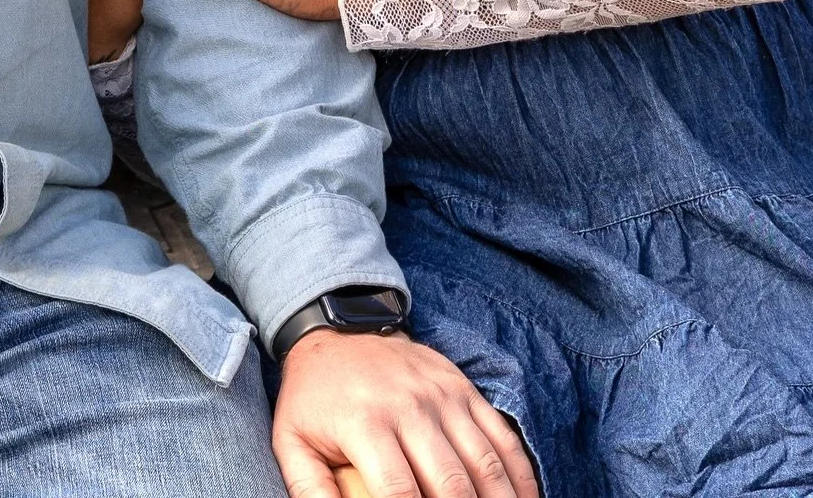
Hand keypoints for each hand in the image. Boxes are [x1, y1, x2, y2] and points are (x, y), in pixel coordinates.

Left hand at [274, 329, 538, 497]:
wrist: (338, 330)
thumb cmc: (315, 398)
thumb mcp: (292, 442)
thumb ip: (311, 491)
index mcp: (366, 423)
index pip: (400, 494)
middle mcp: (410, 406)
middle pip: (452, 486)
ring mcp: (442, 395)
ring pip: (485, 464)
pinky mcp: (463, 388)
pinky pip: (502, 436)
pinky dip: (520, 477)